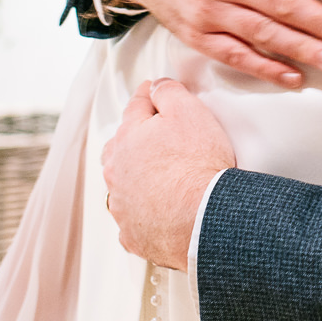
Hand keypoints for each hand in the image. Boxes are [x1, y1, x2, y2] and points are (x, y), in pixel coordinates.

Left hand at [101, 79, 237, 269]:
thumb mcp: (189, 111)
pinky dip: (144, 216)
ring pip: (123, 186)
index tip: (154, 93)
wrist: (204, 219)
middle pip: (121, 148)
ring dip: (136, 181)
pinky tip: (160, 213)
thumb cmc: (198, 166)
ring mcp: (123, 206)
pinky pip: (134, 222)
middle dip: (135, 140)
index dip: (149, 97)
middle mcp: (117, 172)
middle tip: (157, 139)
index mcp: (127, 138)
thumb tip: (157, 86)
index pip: (136, 107)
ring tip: (160, 180)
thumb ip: (169, 92)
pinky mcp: (133, 235)